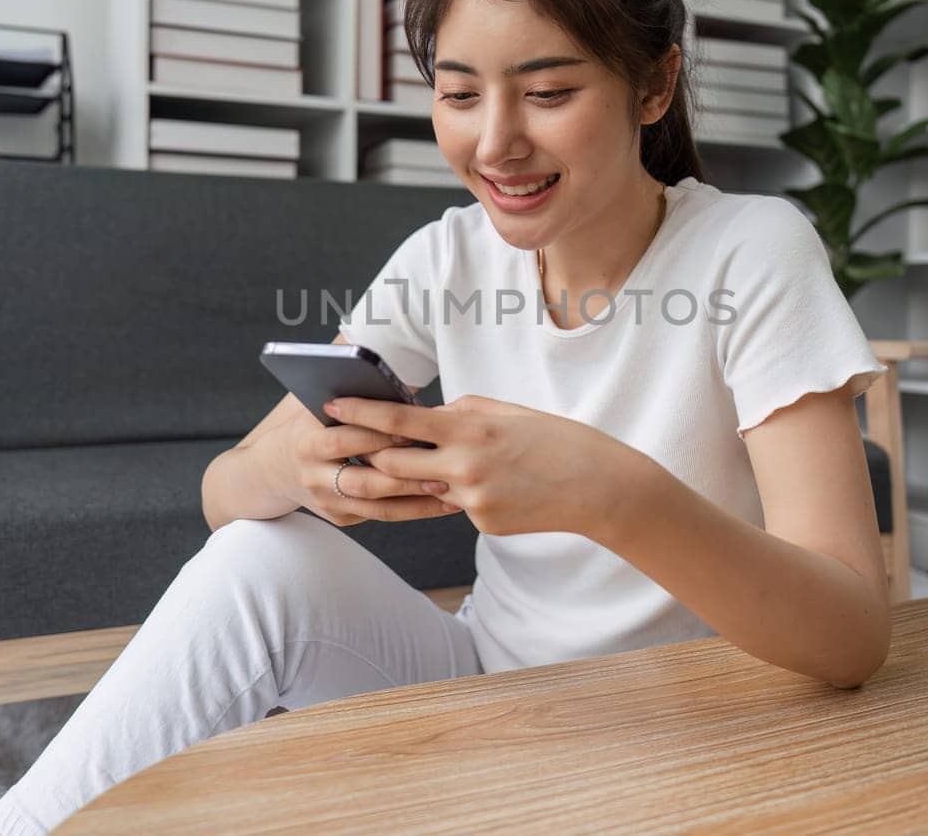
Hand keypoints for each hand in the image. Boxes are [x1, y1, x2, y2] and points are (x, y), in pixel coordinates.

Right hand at [277, 412, 463, 527]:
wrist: (274, 469)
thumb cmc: (310, 427)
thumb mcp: (319, 410)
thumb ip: (353, 404)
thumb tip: (405, 394)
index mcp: (307, 442)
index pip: (344, 440)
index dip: (378, 436)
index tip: (412, 432)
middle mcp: (313, 476)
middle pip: (364, 481)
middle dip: (404, 476)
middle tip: (441, 470)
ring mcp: (326, 502)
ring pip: (377, 507)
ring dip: (416, 501)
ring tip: (450, 492)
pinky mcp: (339, 517)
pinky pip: (380, 516)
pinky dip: (412, 510)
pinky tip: (440, 503)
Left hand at [323, 394, 630, 537]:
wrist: (597, 486)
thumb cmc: (554, 439)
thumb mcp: (506, 412)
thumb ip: (462, 413)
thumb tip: (428, 417)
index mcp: (469, 428)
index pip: (398, 421)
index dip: (359, 413)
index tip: (330, 403)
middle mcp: (464, 466)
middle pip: (395, 465)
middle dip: (373, 456)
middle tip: (352, 446)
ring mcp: (473, 500)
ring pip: (425, 489)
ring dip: (420, 479)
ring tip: (443, 465)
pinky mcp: (483, 523)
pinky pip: (458, 507)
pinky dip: (466, 495)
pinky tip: (500, 487)